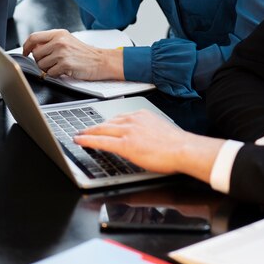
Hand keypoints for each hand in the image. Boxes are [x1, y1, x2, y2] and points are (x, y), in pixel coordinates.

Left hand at [22, 29, 123, 79]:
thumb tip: (33, 48)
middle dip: (40, 61)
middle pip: (36, 54)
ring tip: (59, 66)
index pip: (34, 37)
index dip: (26, 46)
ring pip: (41, 65)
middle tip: (51, 62)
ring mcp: (62, 53)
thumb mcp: (67, 40)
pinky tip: (64, 70)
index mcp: (58, 34)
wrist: (100, 61)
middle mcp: (59, 41)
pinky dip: (55, 74)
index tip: (25, 52)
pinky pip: (50, 73)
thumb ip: (51, 41)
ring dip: (47, 69)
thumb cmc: (84, 53)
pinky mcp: (65, 64)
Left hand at [74, 109, 224, 179]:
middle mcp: (133, 119)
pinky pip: (102, 141)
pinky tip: (80, 141)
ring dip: (88, 132)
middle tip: (84, 129)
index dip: (107, 122)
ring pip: (102, 129)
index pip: (119, 117)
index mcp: (142, 115)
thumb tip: (141, 139)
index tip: (101, 125)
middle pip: (107, 122)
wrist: (183, 149)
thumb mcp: (160, 130)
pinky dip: (88, 140)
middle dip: (94, 126)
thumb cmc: (177, 144)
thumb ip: (147, 131)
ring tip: (80, 135)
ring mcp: (128, 131)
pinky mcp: (125, 144)